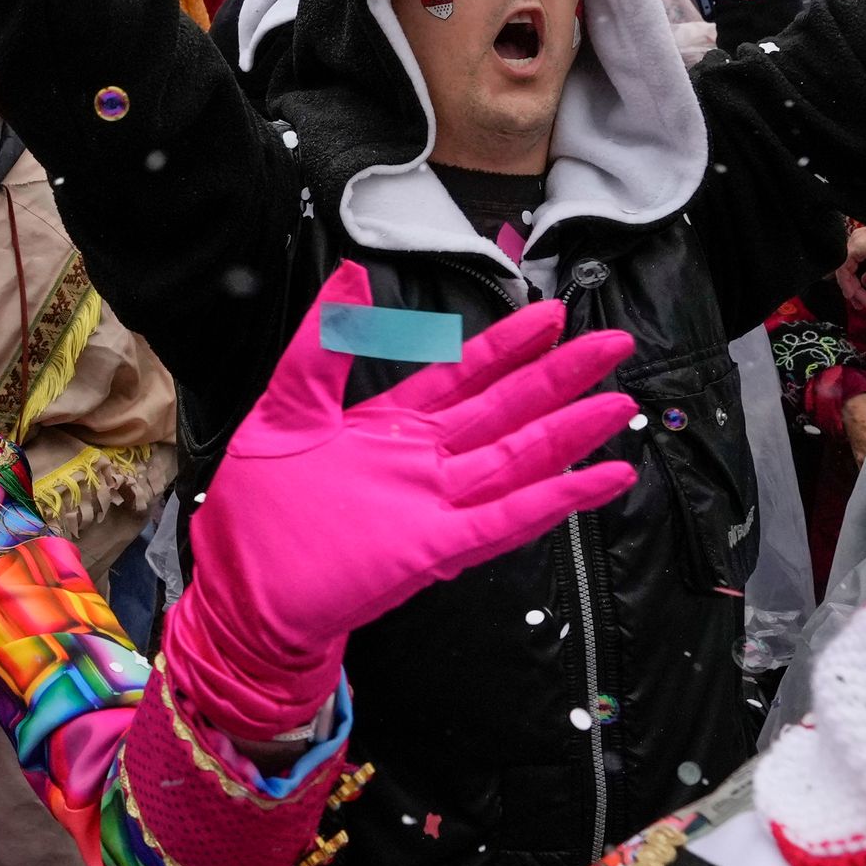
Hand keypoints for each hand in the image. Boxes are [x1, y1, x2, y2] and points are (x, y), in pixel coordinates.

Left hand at [163, 267, 636, 730]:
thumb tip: (352, 272)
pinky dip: (557, 498)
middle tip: (614, 343)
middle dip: (561, 376)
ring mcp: (436, 504)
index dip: (508, 345)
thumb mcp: (284, 408)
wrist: (244, 593)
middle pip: (506, 409)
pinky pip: (507, 519)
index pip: (464, 374)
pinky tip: (601, 479)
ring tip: (621, 403)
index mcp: (392, 425)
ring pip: (518, 458)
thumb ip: (323, 345)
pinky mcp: (436, 547)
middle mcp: (425, 461)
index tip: (551, 314)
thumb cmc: (258, 508)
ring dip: (571, 433)